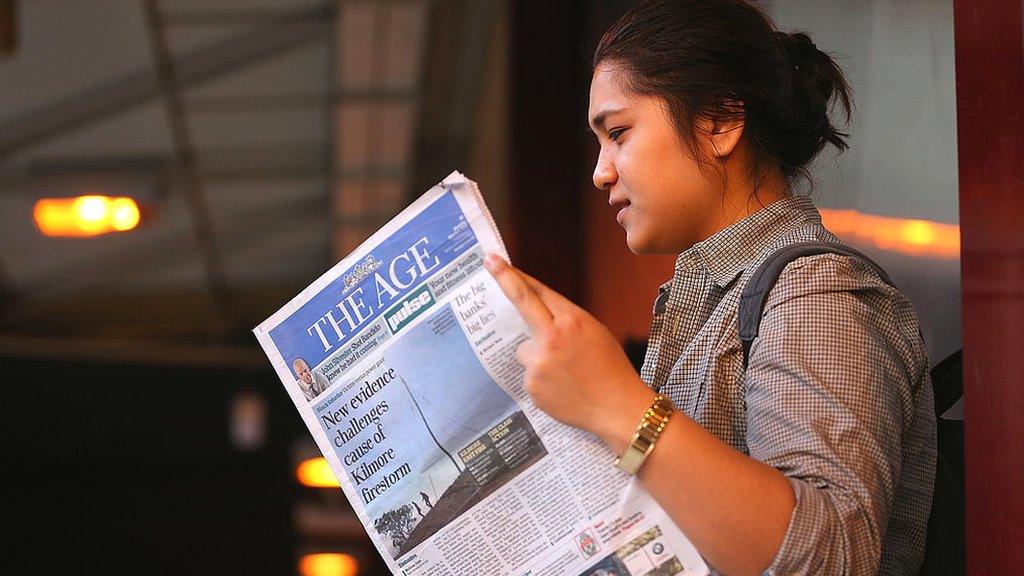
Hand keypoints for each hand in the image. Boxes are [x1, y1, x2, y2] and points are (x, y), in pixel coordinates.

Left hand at [484, 254, 650, 441]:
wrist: (617, 409)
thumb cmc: (611, 369)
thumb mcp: (595, 332)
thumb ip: (565, 321)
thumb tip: (537, 315)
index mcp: (572, 320)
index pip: (537, 291)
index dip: (513, 274)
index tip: (494, 260)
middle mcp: (552, 337)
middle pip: (522, 303)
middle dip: (504, 279)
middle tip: (489, 261)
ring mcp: (539, 362)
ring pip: (524, 349)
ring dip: (536, 356)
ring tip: (565, 373)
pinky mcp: (532, 385)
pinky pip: (529, 374)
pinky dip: (541, 379)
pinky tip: (562, 387)